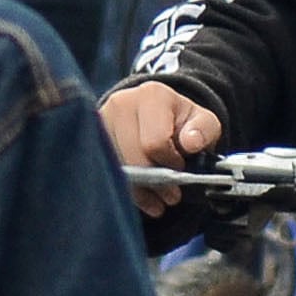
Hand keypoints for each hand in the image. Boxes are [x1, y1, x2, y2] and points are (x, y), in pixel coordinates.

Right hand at [99, 81, 221, 208]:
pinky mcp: (91, 139)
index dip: (170, 163)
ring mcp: (101, 121)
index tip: (181, 169)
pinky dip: (126, 189)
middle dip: (155, 182)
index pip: (155, 142)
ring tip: (158, 200)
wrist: (160, 115)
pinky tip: (141, 196)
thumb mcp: (204, 122)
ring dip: (140, 190)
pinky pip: (105, 172)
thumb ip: (203, 131)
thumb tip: (191, 143)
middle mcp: (121, 104)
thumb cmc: (182, 122)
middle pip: (133, 158)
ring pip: (117, 169)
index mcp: (152, 95)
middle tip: (172, 195)